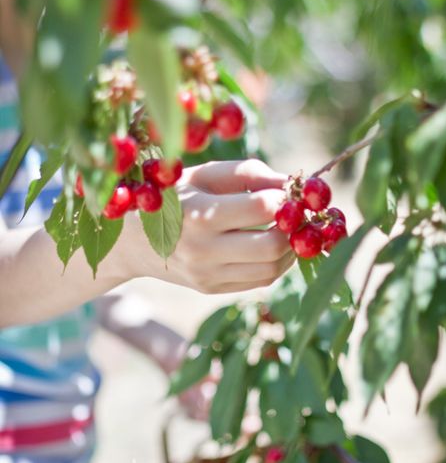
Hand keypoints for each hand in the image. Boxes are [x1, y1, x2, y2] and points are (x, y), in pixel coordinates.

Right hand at [124, 159, 294, 292]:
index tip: (290, 190)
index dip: (285, 197)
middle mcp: (202, 250)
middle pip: (272, 245)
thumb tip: (294, 184)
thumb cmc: (176, 195)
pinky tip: (272, 244)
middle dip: (293, 228)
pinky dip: (277, 263)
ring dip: (290, 248)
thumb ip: (249, 173)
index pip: (262, 208)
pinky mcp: (212, 289)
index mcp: (199, 214)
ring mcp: (207, 275)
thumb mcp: (205, 174)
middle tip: (295, 214)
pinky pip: (261, 281)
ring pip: (272, 269)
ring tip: (286, 228)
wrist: (133, 239)